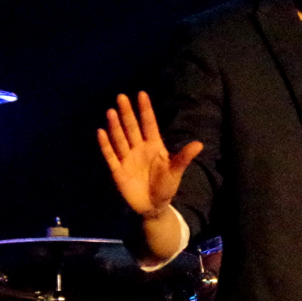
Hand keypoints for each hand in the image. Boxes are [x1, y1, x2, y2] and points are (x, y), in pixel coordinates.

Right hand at [97, 92, 201, 218]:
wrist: (153, 206)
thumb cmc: (166, 186)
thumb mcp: (175, 172)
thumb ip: (184, 157)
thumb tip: (199, 144)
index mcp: (154, 146)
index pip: (149, 124)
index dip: (145, 110)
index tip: (142, 94)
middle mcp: (139, 148)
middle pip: (132, 128)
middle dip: (127, 113)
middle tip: (121, 96)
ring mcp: (127, 158)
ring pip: (120, 139)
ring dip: (115, 126)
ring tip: (111, 111)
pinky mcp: (118, 170)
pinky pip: (110, 156)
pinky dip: (106, 145)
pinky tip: (101, 132)